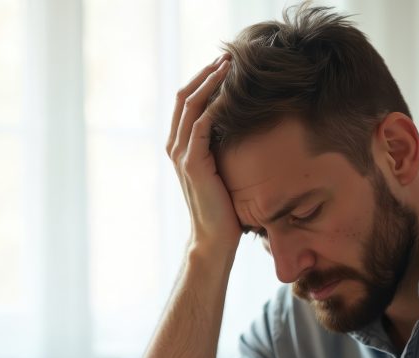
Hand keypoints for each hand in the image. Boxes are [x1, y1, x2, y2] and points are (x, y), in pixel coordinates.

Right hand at [166, 55, 241, 255]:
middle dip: (205, 74)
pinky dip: (215, 105)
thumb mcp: (222, 171)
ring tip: (228, 66)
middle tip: (226, 57)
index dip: (202, 81)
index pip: (186, 102)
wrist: (213, 239)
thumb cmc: (223, 210)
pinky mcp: (192, 163)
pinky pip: (202, 124)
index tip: (223, 65)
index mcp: (180, 146)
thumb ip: (222, 149)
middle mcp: (176, 146)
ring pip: (191, 105)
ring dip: (210, 83)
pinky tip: (230, 93)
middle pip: (184, 96)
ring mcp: (182, 154)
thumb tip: (242, 128)